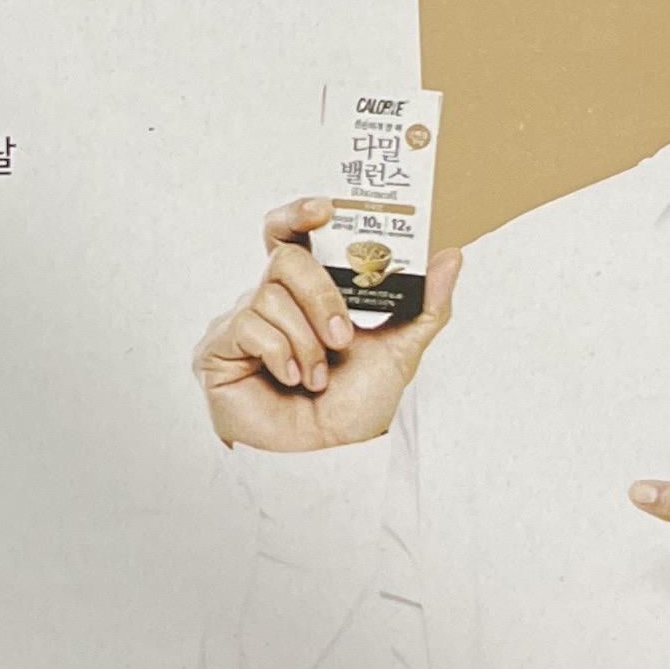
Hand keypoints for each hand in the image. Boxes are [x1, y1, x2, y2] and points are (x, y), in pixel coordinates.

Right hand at [194, 201, 463, 453]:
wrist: (327, 458)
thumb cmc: (354, 406)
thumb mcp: (400, 351)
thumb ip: (426, 304)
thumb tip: (452, 255)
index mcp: (307, 293)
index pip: (291, 236)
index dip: (299, 213)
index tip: (325, 210)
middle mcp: (270, 301)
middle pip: (285, 258)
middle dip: (321, 296)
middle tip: (343, 336)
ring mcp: (241, 323)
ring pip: (270, 296)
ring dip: (307, 341)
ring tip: (318, 377)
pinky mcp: (217, 349)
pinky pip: (249, 326)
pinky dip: (282, 355)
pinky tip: (294, 380)